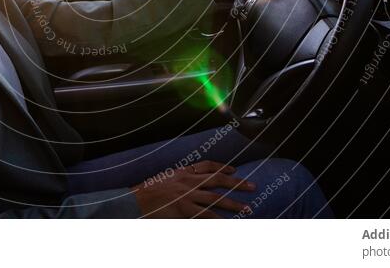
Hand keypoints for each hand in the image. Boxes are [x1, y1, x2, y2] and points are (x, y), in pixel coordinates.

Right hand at [132, 160, 256, 217]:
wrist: (137, 199)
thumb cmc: (148, 190)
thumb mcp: (165, 177)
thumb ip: (180, 176)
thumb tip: (191, 176)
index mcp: (184, 171)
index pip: (208, 165)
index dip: (223, 166)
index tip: (234, 168)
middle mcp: (189, 181)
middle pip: (219, 180)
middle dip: (237, 183)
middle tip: (252, 187)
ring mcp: (188, 195)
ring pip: (217, 199)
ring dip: (234, 204)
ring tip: (247, 209)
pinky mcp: (185, 209)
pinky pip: (205, 215)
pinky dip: (217, 220)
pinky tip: (227, 224)